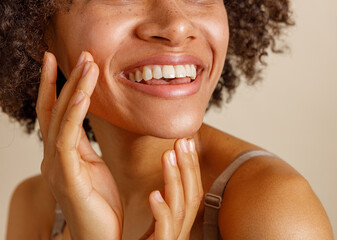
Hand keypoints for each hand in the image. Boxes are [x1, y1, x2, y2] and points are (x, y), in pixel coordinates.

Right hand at [37, 51, 122, 239]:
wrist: (100, 238)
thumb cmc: (99, 204)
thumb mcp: (94, 168)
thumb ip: (83, 147)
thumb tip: (81, 126)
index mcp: (63, 154)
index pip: (56, 113)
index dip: (58, 86)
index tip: (63, 61)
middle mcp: (54, 157)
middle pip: (56, 110)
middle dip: (67, 79)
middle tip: (80, 54)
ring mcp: (57, 166)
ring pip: (61, 119)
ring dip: (74, 89)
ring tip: (85, 64)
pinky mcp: (67, 177)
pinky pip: (68, 139)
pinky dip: (74, 114)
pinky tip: (84, 95)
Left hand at [146, 138, 203, 239]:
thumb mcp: (152, 224)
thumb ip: (159, 205)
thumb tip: (160, 185)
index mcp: (179, 225)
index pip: (192, 191)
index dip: (191, 166)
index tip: (187, 142)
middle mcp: (180, 233)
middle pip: (193, 196)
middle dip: (188, 165)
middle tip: (182, 140)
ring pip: (181, 207)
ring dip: (175, 177)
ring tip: (167, 155)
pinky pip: (166, 230)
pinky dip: (162, 210)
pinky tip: (154, 194)